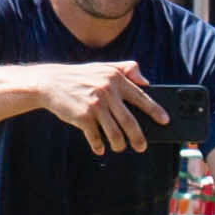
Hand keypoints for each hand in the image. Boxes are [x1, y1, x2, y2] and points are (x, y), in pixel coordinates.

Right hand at [47, 61, 164, 151]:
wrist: (49, 82)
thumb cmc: (79, 77)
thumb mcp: (103, 66)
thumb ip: (126, 69)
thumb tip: (146, 80)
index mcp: (115, 78)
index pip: (141, 97)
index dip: (155, 110)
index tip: (164, 121)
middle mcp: (107, 91)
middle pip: (130, 121)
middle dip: (138, 138)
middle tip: (141, 146)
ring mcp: (95, 105)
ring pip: (115, 133)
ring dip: (119, 144)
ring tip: (119, 147)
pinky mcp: (83, 117)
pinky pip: (96, 137)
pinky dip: (99, 145)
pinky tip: (100, 148)